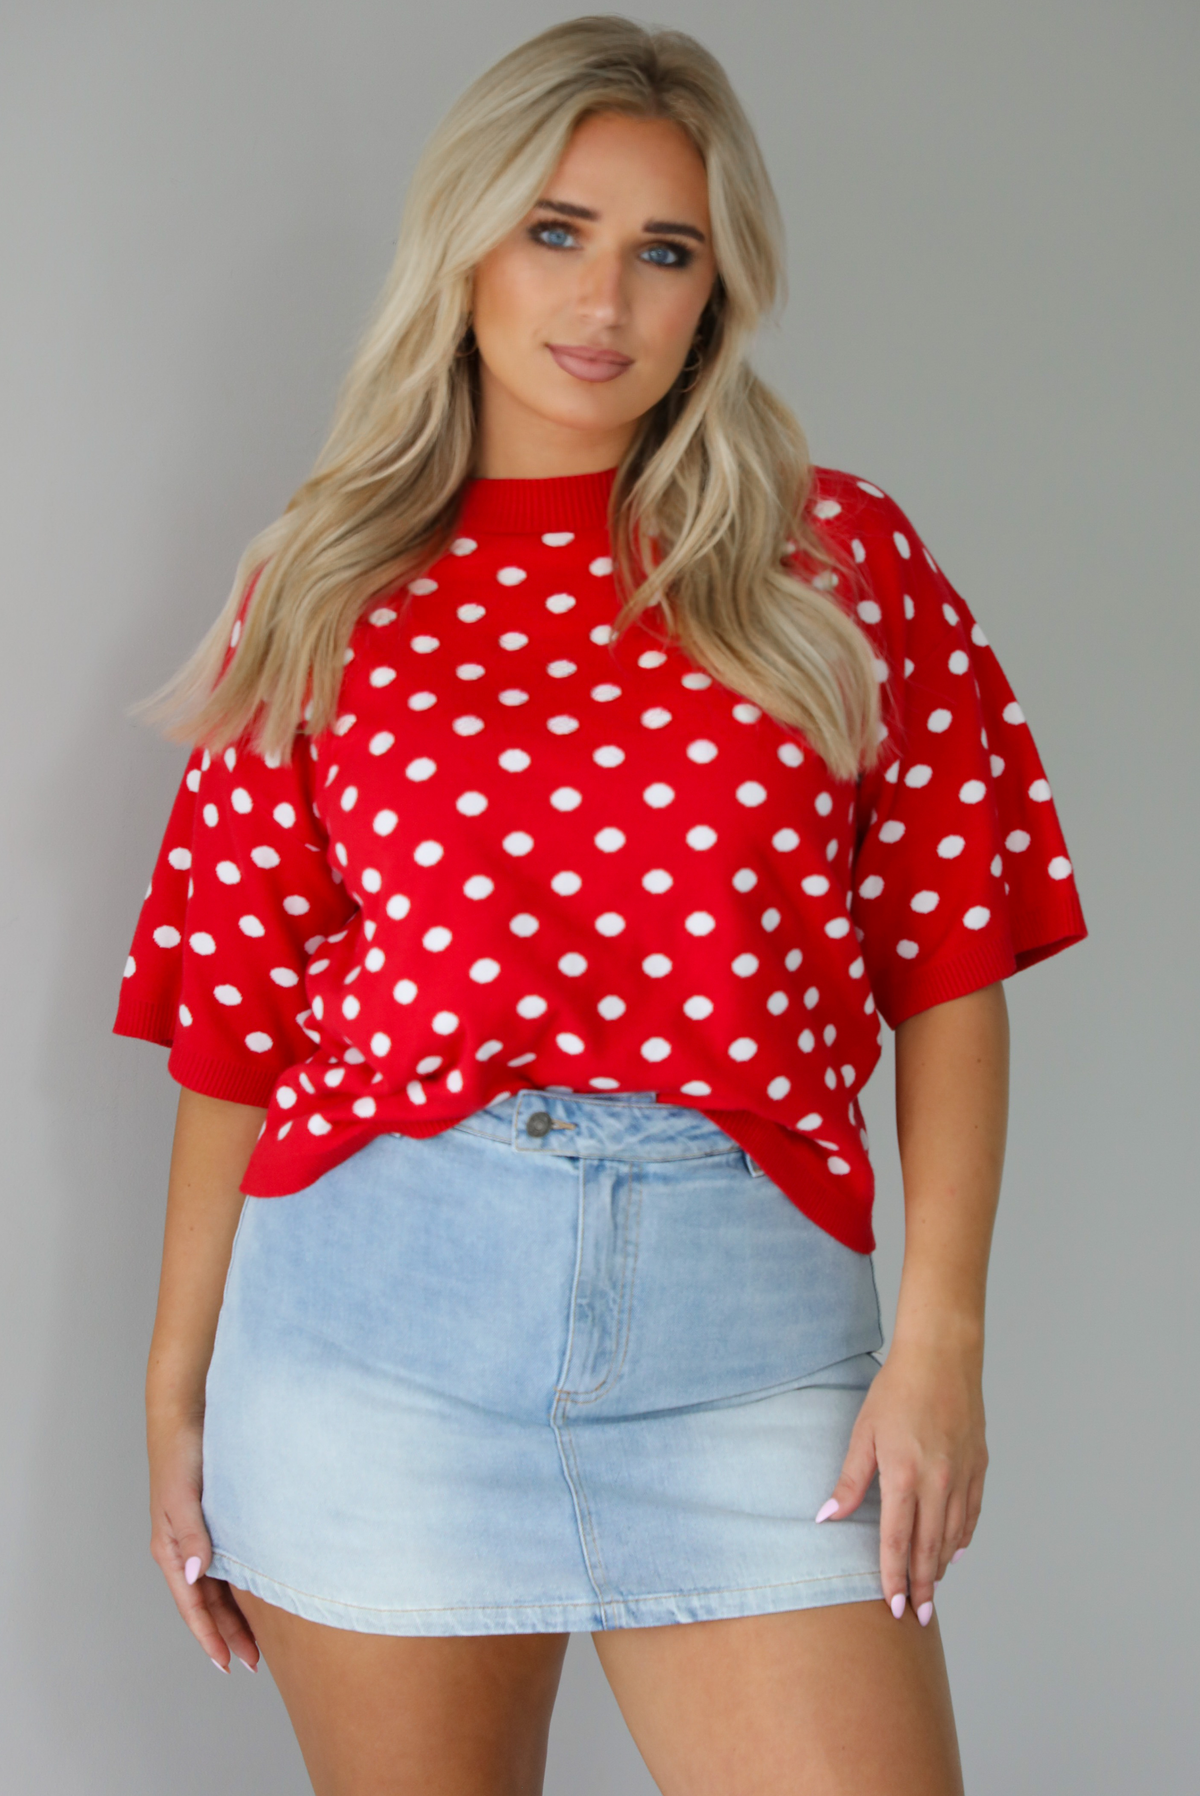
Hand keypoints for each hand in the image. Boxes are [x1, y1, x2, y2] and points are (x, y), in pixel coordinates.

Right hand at [148, 1410, 259, 1673]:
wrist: (188, 1410)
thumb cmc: (182, 1451)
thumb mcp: (184, 1494)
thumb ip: (192, 1534)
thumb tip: (195, 1574)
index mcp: (171, 1548)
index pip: (192, 1605)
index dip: (210, 1636)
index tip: (228, 1664)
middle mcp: (184, 1547)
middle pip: (207, 1602)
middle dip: (228, 1633)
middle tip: (254, 1662)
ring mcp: (199, 1534)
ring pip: (219, 1586)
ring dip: (237, 1613)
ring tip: (261, 1639)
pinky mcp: (214, 1518)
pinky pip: (228, 1563)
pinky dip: (241, 1584)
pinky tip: (260, 1592)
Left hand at [814, 1339, 986, 1623]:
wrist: (942, 1357)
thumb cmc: (896, 1391)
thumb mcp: (863, 1433)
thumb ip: (850, 1480)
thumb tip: (827, 1517)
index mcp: (905, 1476)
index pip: (897, 1541)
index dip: (894, 1577)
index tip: (894, 1607)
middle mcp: (938, 1482)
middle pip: (929, 1548)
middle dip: (922, 1586)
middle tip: (920, 1617)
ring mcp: (962, 1475)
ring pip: (953, 1535)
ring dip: (941, 1566)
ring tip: (931, 1589)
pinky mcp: (978, 1465)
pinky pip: (972, 1513)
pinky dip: (963, 1537)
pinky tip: (955, 1552)